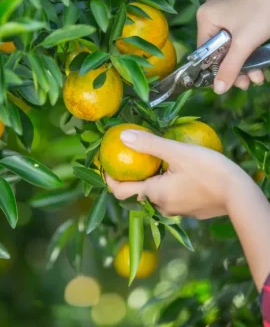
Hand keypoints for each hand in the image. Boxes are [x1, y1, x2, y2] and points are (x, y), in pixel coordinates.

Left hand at [106, 128, 269, 290]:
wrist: (241, 195)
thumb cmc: (209, 171)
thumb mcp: (176, 152)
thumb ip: (149, 144)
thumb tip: (123, 135)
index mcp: (153, 194)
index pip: (120, 191)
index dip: (109, 179)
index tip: (105, 165)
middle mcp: (162, 207)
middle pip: (137, 192)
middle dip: (131, 176)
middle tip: (130, 156)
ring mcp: (178, 211)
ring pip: (155, 194)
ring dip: (150, 179)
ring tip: (154, 160)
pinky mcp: (191, 210)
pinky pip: (171, 197)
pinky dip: (166, 184)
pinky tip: (175, 170)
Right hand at [196, 0, 269, 93]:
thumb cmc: (262, 12)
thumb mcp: (245, 44)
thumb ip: (230, 68)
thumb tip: (217, 90)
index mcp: (205, 16)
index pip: (205, 50)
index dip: (216, 70)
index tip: (228, 85)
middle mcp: (212, 11)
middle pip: (219, 49)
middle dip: (235, 68)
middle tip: (247, 83)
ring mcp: (227, 9)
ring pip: (232, 44)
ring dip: (245, 63)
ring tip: (257, 77)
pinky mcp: (242, 9)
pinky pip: (240, 34)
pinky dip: (248, 49)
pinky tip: (259, 63)